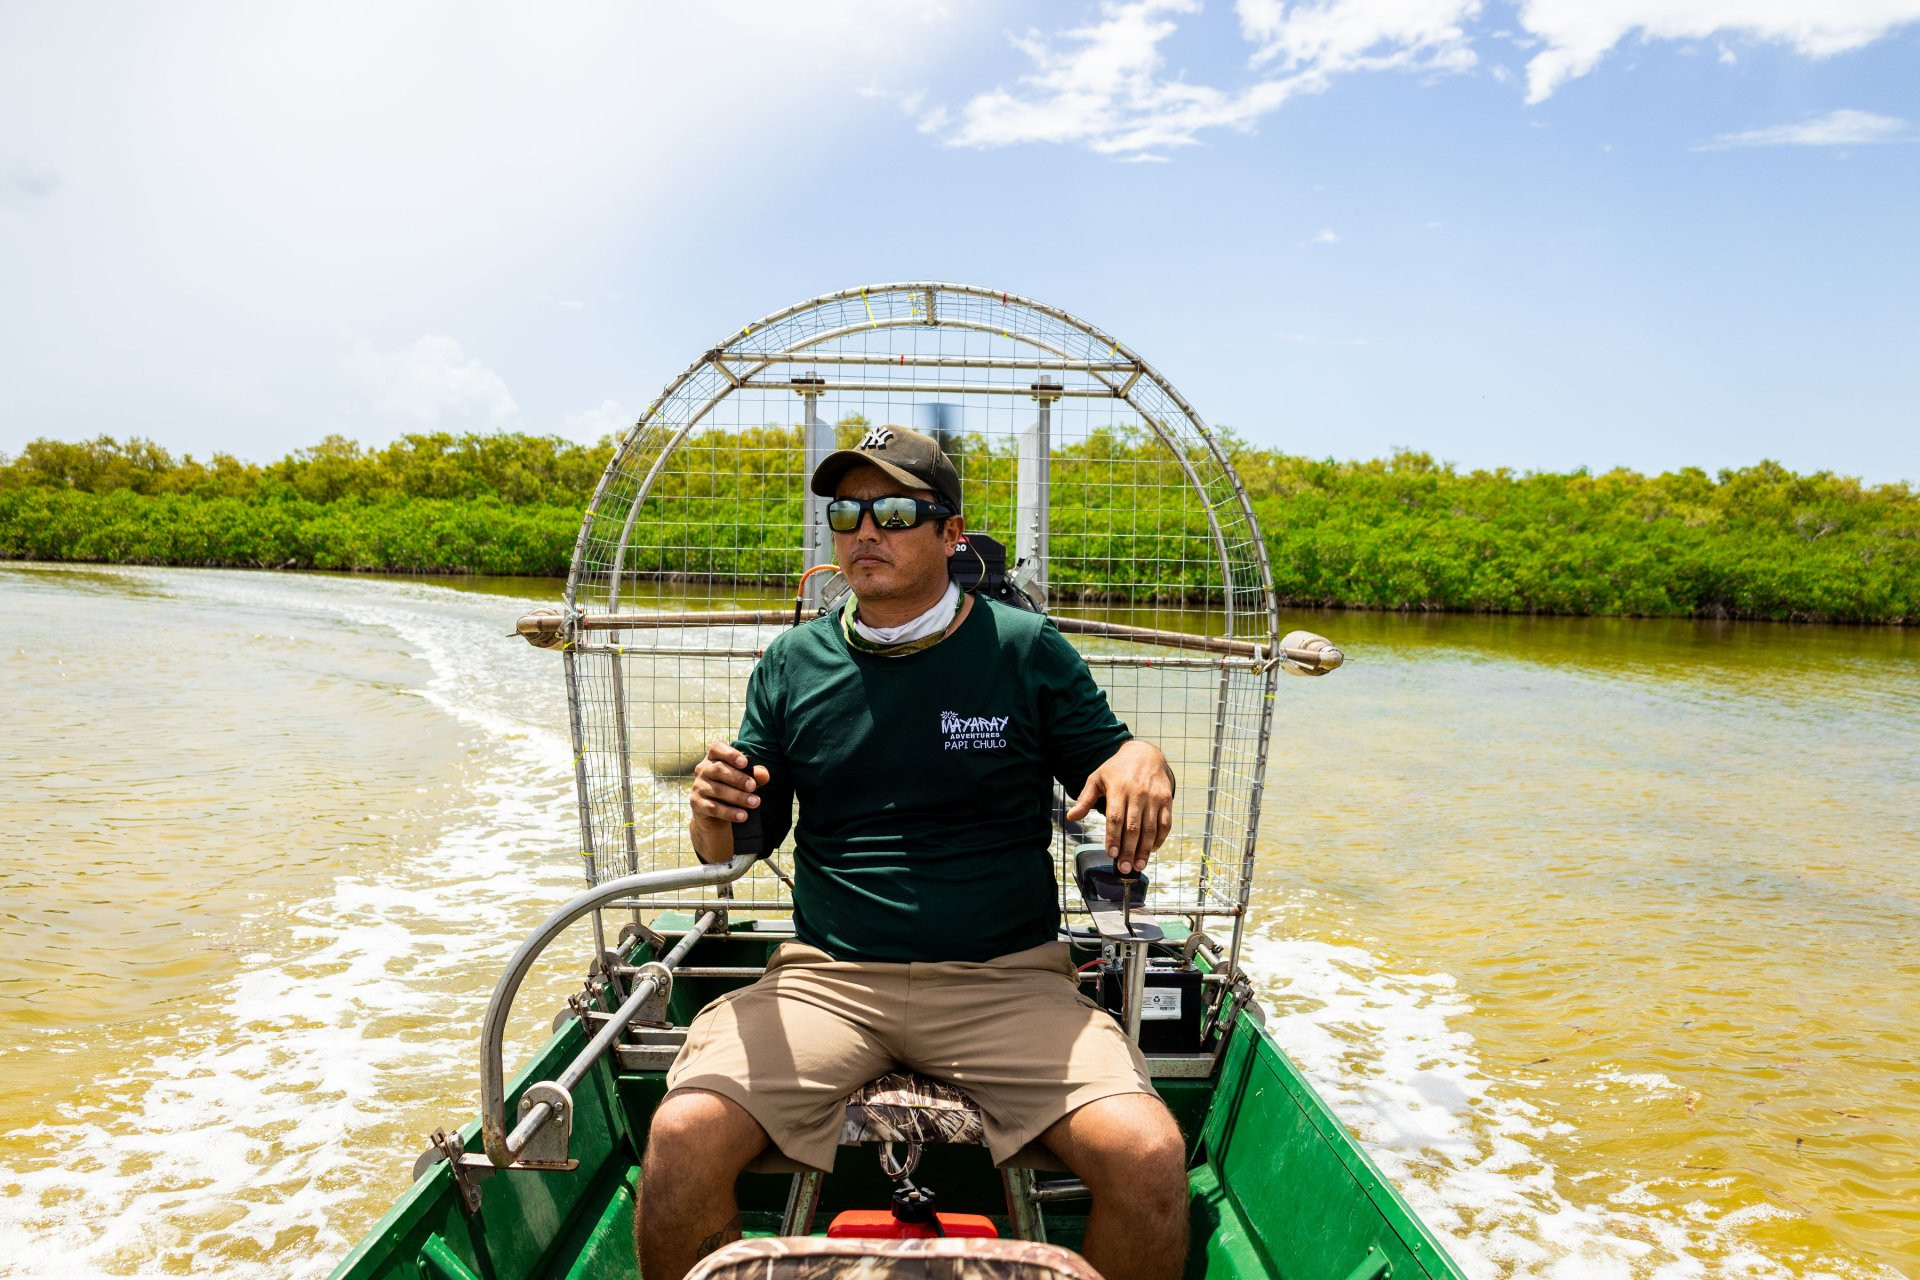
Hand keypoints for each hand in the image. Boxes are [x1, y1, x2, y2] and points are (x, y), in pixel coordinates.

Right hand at [689, 743, 769, 861]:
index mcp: (713, 758)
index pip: (717, 749)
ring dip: (738, 797)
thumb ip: (755, 775)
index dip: (730, 754)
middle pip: (718, 769)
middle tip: (753, 787)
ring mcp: (698, 787)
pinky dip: (729, 812)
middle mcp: (703, 770)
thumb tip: (763, 775)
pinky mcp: (697, 804)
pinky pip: (713, 808)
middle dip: (738, 778)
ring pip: (717, 790)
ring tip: (755, 802)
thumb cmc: (733, 790)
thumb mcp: (745, 781)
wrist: (715, 816)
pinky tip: (743, 816)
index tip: (745, 763)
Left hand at [1065, 740, 1173, 874]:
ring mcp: (1154, 797)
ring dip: (1144, 850)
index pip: (1115, 817)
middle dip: (1128, 850)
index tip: (1111, 854)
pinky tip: (1152, 850)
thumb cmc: (1117, 769)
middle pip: (1133, 827)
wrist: (1145, 754)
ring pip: (1150, 828)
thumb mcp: (1097, 778)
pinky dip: (1160, 839)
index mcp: (1118, 789)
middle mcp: (1138, 793)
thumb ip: (1084, 799)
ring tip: (1138, 866)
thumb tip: (1071, 817)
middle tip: (1123, 868)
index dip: (1113, 837)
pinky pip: (1165, 823)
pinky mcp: (1167, 800)